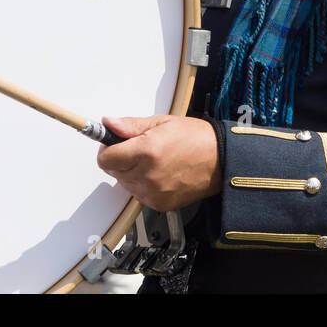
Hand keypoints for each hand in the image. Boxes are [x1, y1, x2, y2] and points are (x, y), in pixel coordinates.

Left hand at [95, 115, 221, 211]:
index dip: (107, 148)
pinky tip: (159, 173)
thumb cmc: (197, 139)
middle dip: (120, 159)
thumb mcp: (162, 122)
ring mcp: (153, 193)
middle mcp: (147, 175)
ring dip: (130, 172)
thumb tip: (108, 124)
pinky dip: (143, 184)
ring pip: (124, 183)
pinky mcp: (159, 204)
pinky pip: (138, 194)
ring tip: (153, 160)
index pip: (105, 158)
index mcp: (146, 151)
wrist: (221, 160)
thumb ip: (130, 125)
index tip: (113, 142)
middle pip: (113, 171)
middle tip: (139, 148)